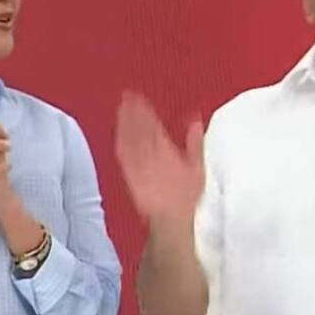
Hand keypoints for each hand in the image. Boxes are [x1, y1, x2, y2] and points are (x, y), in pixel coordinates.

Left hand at [115, 91, 204, 222]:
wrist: (170, 218)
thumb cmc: (185, 195)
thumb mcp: (197, 167)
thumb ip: (194, 142)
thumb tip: (195, 120)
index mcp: (168, 152)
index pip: (154, 126)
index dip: (145, 111)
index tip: (139, 97)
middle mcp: (151, 157)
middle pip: (140, 129)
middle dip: (133, 112)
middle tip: (127, 96)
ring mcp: (139, 166)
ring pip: (130, 139)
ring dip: (125, 122)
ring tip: (121, 108)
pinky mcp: (130, 176)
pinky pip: (123, 156)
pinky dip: (120, 141)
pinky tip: (117, 133)